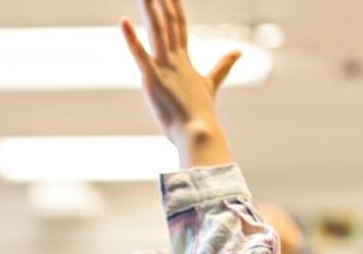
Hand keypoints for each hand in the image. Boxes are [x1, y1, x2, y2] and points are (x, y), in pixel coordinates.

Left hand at [120, 0, 240, 166]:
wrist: (199, 132)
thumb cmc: (201, 114)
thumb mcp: (211, 85)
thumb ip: (223, 67)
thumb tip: (239, 52)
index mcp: (184, 62)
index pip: (179, 27)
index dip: (174, 7)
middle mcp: (175, 60)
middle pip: (168, 23)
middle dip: (162, 3)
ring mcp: (165, 68)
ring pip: (158, 32)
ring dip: (151, 10)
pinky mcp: (153, 79)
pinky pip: (141, 55)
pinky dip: (132, 38)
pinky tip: (123, 22)